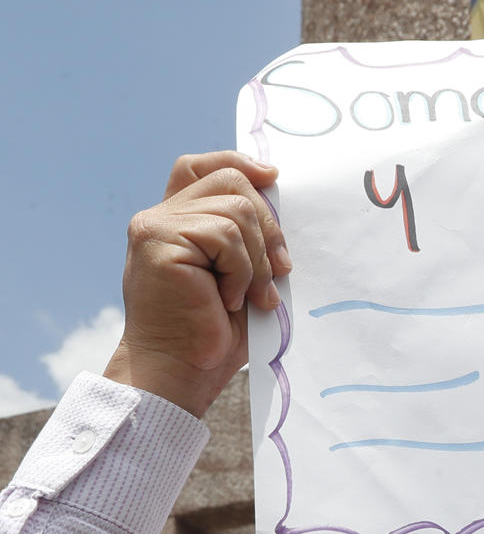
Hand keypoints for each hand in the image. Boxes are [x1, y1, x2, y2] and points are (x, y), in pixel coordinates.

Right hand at [104, 152, 288, 417]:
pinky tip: (229, 300)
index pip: (202, 167)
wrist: (181, 370)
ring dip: (256, 260)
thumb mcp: (240, 274)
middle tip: (278, 272)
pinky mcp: (158, 241)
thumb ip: (246, 235)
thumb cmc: (213, 332)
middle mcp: (160, 217)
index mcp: (176, 221)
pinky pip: (225, 236)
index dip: (239, 164)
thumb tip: (278, 196)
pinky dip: (241, 271)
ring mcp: (155, 227)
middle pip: (230, 182)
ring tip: (249, 298)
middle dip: (268, 225)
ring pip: (235, 212)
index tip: (272, 177)